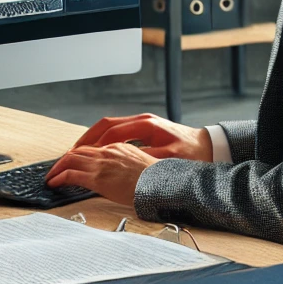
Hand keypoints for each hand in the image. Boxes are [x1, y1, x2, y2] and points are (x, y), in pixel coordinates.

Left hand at [45, 144, 158, 206]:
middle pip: (78, 151)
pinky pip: (71, 174)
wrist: (163, 185)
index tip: (71, 161)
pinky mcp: (98, 179)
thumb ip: (125, 164)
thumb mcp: (140, 165)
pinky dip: (59, 177)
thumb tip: (117, 174)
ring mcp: (102, 164)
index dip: (78, 154)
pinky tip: (54, 183)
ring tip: (51, 176)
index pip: (92, 147)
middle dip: (65, 159)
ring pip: (71, 159)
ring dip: (58, 167)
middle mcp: (108, 152)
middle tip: (56, 168)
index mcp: (119, 147)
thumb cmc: (157, 181)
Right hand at [70, 113, 212, 161]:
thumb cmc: (193, 155)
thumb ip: (146, 159)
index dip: (95, 145)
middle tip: (72, 152)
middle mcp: (142, 120)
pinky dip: (103, 139)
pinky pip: (117, 131)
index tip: (81, 156)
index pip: (112, 132)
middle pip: (105, 125)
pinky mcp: (145, 129)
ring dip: (93, 138)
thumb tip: (124, 163)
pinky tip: (98, 150)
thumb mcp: (170, 160)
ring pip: (109, 126)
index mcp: (146, 126)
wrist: (211, 146)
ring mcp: (142, 123)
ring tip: (79, 151)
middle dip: (87, 138)